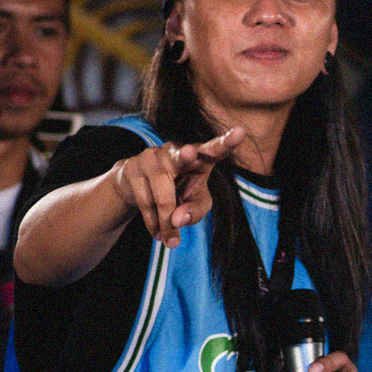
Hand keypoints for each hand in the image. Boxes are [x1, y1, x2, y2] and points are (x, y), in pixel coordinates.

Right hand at [108, 126, 242, 246]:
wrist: (136, 186)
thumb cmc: (178, 193)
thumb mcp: (195, 204)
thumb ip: (195, 212)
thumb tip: (176, 220)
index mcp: (199, 158)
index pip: (214, 150)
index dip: (227, 142)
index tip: (240, 132)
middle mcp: (174, 151)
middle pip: (182, 156)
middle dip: (185, 155)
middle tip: (190, 153)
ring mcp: (151, 157)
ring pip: (163, 198)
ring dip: (167, 224)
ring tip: (170, 238)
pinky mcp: (131, 168)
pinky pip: (146, 204)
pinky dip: (153, 223)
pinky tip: (157, 229)